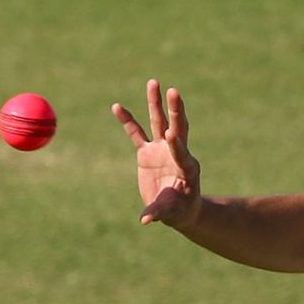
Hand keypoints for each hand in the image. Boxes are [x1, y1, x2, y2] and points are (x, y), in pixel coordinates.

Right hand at [113, 79, 201, 227]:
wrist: (178, 208)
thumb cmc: (179, 211)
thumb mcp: (170, 213)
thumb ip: (158, 213)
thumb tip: (145, 221)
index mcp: (186, 168)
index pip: (181, 153)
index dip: (177, 145)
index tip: (171, 135)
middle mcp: (176, 154)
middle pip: (176, 128)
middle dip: (175, 111)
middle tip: (174, 92)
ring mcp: (161, 150)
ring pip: (159, 123)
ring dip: (156, 104)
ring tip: (154, 82)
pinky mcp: (147, 152)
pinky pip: (136, 133)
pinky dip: (127, 121)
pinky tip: (117, 107)